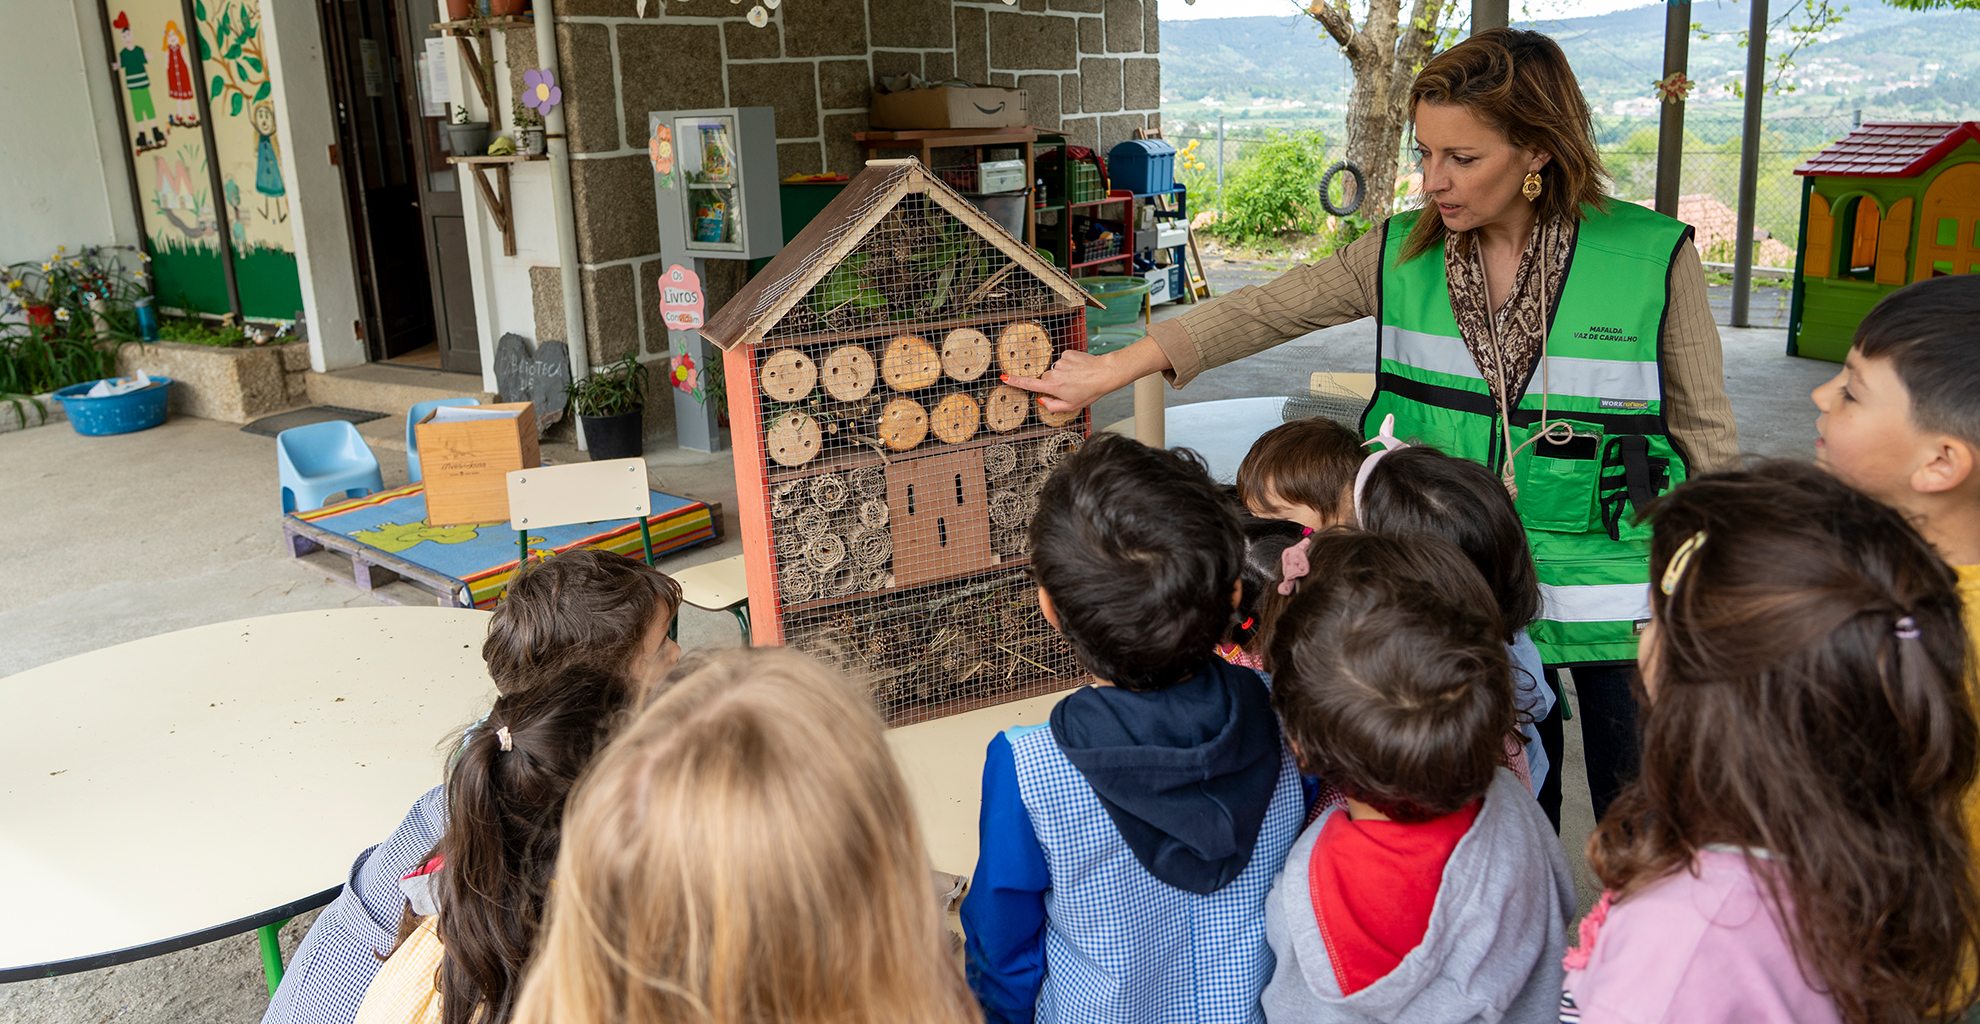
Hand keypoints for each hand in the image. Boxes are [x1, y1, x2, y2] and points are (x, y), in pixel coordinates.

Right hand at [1002, 337, 1172, 413]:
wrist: (1105, 373)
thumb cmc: (1090, 391)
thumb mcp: (1071, 406)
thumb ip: (1053, 406)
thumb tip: (1043, 399)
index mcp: (1053, 387)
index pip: (1029, 384)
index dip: (1014, 382)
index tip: (1003, 377)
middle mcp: (1054, 373)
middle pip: (1045, 378)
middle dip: (1054, 383)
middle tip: (1070, 388)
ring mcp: (1060, 362)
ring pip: (1055, 369)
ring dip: (1064, 374)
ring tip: (1078, 378)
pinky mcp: (1067, 353)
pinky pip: (1064, 360)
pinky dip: (1070, 365)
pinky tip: (1080, 369)